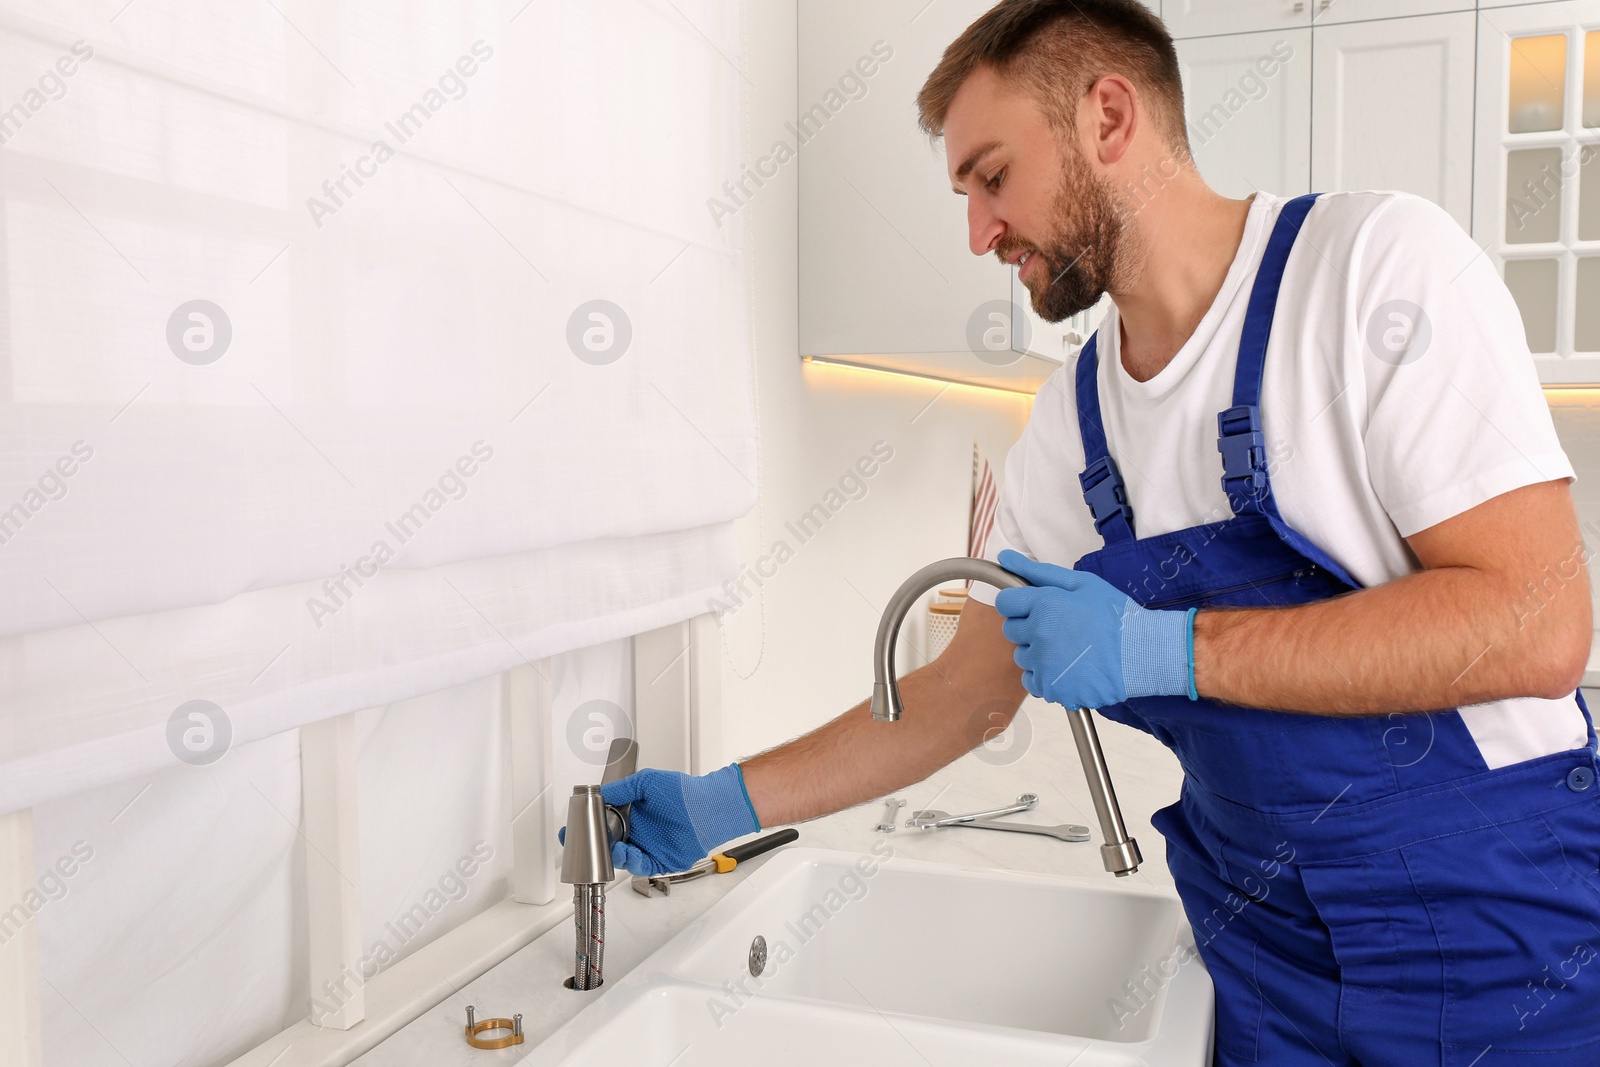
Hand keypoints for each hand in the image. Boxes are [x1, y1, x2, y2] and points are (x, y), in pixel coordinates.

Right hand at [558, 763, 759, 876]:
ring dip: (613, 856)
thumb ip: (621, 789)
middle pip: (607, 846)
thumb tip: (600, 794)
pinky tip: (628, 853)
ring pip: (622, 859)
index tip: (569, 832)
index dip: (586, 830)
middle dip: (594, 849)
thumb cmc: (682, 792)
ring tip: (613, 849)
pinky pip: (640, 867)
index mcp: (631, 815)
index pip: (601, 825)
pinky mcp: (659, 862)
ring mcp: (648, 848)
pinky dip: (632, 862)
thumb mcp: (646, 782)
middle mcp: (637, 833)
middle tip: (584, 847)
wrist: (706, 808)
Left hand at [992, 549, 1193, 708]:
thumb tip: (1004, 557)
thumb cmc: (1114, 615)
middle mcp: (1038, 636)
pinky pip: (1032, 681)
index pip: (1005, 602)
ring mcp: (1043, 665)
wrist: (1142, 654)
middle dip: (1029, 626)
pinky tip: (1066, 668)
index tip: (1036, 606)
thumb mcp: (1081, 583)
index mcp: (1043, 606)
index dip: (1020, 602)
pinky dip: (1044, 676)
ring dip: (1036, 652)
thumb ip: (1038, 572)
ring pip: (1022, 656)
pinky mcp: (1051, 688)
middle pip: (1011, 630)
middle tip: (1058, 627)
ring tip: (1067, 649)